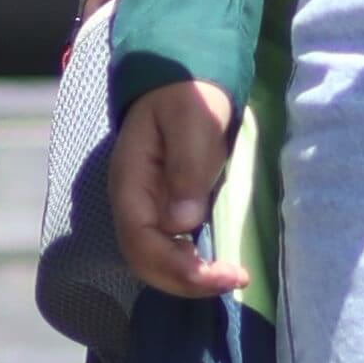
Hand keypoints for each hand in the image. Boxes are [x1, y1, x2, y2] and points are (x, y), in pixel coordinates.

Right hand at [111, 80, 243, 302]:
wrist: (184, 82)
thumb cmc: (188, 95)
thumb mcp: (193, 120)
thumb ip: (187, 168)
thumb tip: (183, 223)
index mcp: (130, 181)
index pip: (140, 239)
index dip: (175, 266)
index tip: (218, 274)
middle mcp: (131, 202)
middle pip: (144, 259)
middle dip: (184, 280)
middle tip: (233, 280)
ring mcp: (145, 208)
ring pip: (154, 260)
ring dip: (188, 278)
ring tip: (229, 278)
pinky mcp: (163, 210)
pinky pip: (168, 249)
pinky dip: (190, 266)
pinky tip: (216, 267)